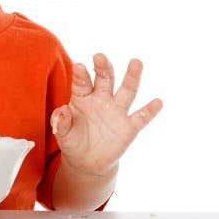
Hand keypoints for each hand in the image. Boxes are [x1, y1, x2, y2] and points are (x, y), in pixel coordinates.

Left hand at [51, 53, 162, 177]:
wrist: (87, 162)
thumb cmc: (73, 141)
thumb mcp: (63, 134)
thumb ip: (60, 122)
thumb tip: (62, 111)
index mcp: (82, 97)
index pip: (82, 83)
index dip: (80, 75)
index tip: (79, 66)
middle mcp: (101, 99)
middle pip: (104, 79)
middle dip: (103, 68)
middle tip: (100, 56)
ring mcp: (117, 111)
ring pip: (126, 91)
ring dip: (131, 77)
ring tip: (136, 63)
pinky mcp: (129, 127)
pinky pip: (141, 117)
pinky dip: (149, 110)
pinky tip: (158, 101)